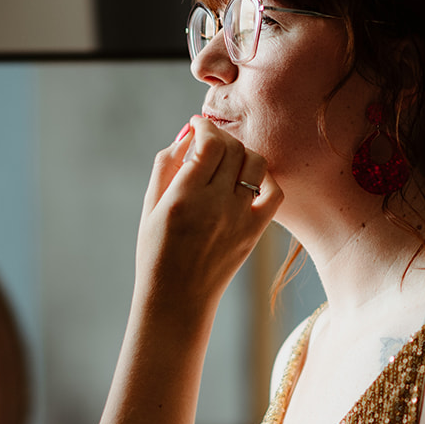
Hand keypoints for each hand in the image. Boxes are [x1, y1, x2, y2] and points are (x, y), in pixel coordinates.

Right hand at [134, 117, 280, 313]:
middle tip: (210, 141)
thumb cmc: (156, 251)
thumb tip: (187, 134)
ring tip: (229, 159)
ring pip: (256, 164)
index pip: (208, 143)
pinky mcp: (254, 232)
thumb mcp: (149, 206)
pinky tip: (248, 180)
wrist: (177, 298)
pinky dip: (265, 179)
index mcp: (183, 197)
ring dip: (243, 152)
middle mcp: (215, 205)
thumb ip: (165, 165)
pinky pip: (275, 193)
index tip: (197, 125)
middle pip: (233, 149)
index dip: (204, 126)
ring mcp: (239, 219)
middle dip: (222, 136)